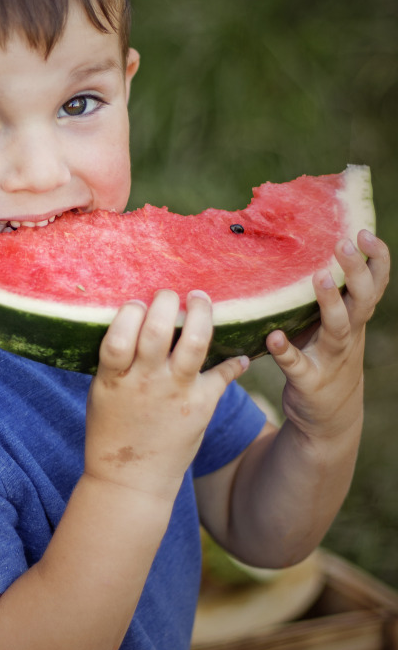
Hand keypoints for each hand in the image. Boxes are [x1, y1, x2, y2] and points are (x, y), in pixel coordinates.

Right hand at [85, 290, 249, 501]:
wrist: (131, 481)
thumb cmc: (111, 431)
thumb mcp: (102, 392)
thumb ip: (116, 359)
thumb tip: (134, 315)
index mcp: (114, 378)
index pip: (120, 333)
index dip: (130, 311)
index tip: (137, 303)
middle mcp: (146, 382)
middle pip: (159, 329)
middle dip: (167, 300)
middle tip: (170, 294)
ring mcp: (176, 393)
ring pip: (196, 341)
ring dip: (202, 312)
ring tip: (200, 299)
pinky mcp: (201, 407)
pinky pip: (223, 375)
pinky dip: (235, 362)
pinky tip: (239, 354)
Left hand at [266, 230, 389, 438]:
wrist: (329, 418)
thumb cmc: (326, 356)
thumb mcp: (334, 324)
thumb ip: (329, 294)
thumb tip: (304, 246)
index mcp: (355, 317)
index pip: (375, 283)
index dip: (376, 258)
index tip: (364, 231)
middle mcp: (349, 334)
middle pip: (362, 298)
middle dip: (357, 270)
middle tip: (343, 243)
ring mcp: (331, 358)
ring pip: (338, 327)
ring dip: (331, 302)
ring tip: (321, 276)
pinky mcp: (309, 380)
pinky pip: (297, 365)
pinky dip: (286, 351)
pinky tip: (274, 338)